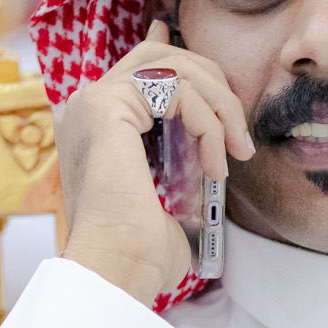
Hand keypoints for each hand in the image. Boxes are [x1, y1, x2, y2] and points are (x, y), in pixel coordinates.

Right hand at [53, 23, 253, 305]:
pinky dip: (208, 124)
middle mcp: (88, 106)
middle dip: (213, 85)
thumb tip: (212, 153)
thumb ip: (184, 162)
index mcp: (98, 125)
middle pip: (161, 55)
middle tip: (239, 137)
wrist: (118, 271)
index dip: (183, 60)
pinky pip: (176, 90)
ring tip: (236, 152)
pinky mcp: (106, 105)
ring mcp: (93, 101)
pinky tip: (214, 166)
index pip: (142, 66)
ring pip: (173, 67)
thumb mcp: (171, 196)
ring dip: (219, 106)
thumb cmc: (141, 251)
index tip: (220, 80)